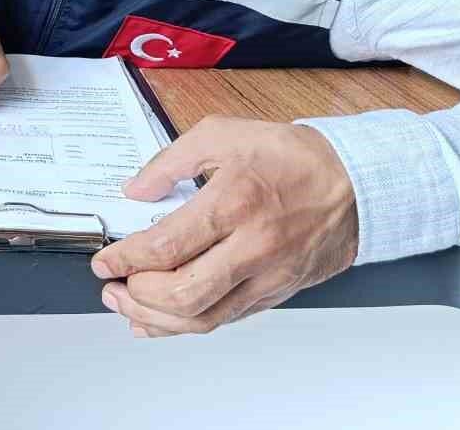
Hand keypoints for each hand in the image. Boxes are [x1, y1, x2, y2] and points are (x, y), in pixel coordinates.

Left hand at [90, 116, 357, 335]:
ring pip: (203, 318)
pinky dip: (188, 325)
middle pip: (183, 294)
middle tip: (112, 286)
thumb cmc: (293, 157)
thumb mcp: (223, 134)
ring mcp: (266, 276)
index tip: (105, 261)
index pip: (167, 246)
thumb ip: (170, 161)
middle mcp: (251, 248)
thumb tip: (135, 189)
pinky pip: (226, 319)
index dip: (126, 259)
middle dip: (136, 297)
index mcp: (234, 203)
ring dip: (156, 320)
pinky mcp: (275, 293)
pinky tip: (164, 320)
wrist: (354, 184)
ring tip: (128, 307)